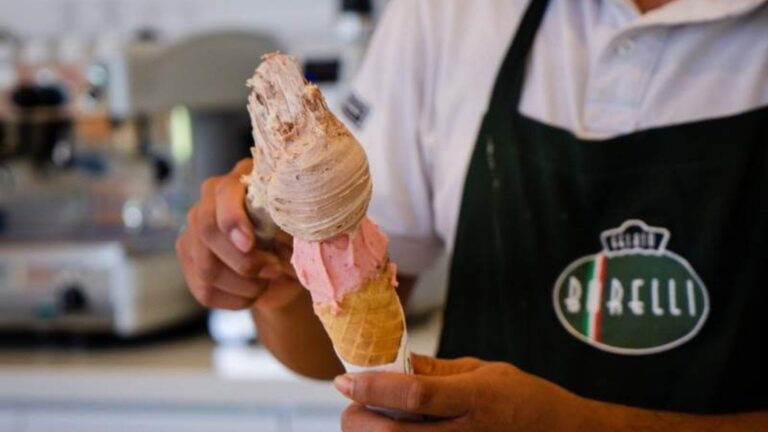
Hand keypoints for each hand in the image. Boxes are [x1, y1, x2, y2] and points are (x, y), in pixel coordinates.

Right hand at [176, 158, 303, 310]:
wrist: (282, 265)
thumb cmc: (292, 237)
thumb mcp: (298, 228)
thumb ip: (292, 227)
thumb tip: (288, 238)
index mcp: (238, 181)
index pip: (224, 193)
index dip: (233, 219)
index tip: (249, 244)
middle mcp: (207, 202)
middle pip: (208, 231)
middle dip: (243, 260)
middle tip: (273, 270)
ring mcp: (193, 233)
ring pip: (207, 267)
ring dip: (244, 284)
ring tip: (266, 283)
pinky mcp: (189, 263)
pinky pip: (205, 291)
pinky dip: (235, 299)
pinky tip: (253, 293)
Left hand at [334, 354, 585, 431]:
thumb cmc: (525, 401)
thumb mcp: (484, 371)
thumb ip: (436, 370)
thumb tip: (392, 361)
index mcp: (474, 400)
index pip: (412, 396)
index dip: (371, 387)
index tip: (344, 379)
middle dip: (358, 419)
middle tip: (352, 403)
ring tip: (372, 419)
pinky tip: (397, 431)